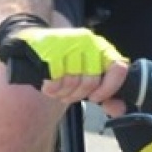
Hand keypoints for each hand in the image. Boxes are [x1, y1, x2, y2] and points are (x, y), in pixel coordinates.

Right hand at [0, 14, 128, 111]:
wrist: (31, 43)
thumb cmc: (63, 63)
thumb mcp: (86, 75)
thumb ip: (106, 92)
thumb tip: (119, 110)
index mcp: (101, 47)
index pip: (118, 68)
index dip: (109, 88)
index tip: (96, 98)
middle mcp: (88, 41)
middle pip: (91, 81)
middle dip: (78, 95)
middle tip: (69, 94)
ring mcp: (69, 43)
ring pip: (72, 82)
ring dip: (62, 93)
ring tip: (58, 88)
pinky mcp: (51, 49)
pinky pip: (55, 80)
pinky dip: (51, 89)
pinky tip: (48, 85)